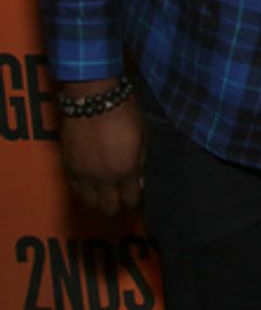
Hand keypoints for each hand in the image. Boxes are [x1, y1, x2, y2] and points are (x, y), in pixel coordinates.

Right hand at [59, 94, 145, 214]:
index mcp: (125, 172)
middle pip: (108, 208)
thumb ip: (141, 160)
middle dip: (116, 204)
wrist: (94, 101)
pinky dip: (83, 189)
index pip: (131, 200)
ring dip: (98, 199)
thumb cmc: (125, 115)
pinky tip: (90, 182)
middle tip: (121, 196)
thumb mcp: (144, 136)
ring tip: (105, 190)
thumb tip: (139, 179)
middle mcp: (103, 179)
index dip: (136, 200)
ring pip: (89, 203)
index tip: (137, 195)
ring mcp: (83, 175)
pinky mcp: (67, 168)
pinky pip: (74, 189)